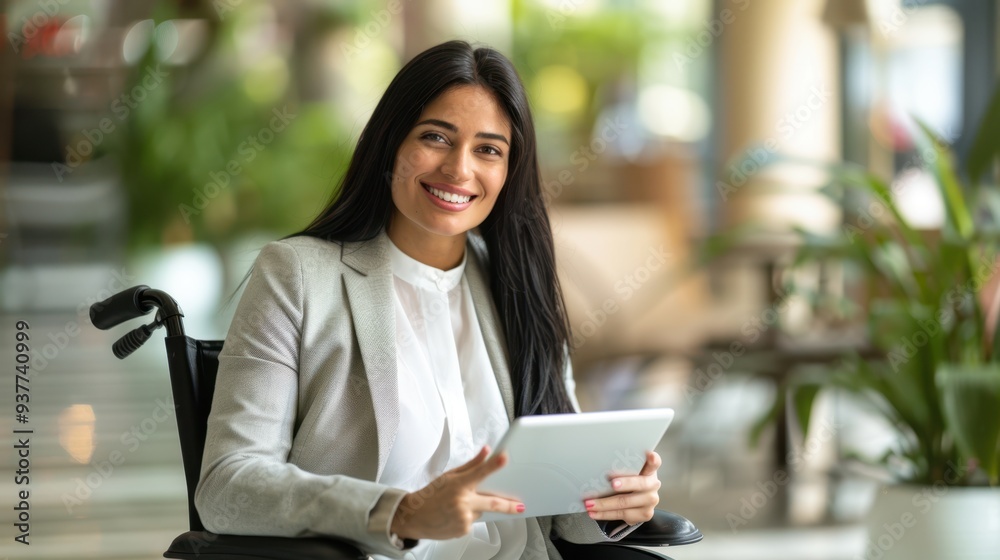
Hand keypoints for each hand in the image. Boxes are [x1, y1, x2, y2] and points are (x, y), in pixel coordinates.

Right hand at [390, 446, 523, 540]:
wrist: (414, 517)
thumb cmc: (430, 494)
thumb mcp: (448, 475)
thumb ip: (471, 465)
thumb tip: (486, 451)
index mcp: (457, 485)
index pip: (479, 472)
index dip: (493, 465)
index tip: (504, 458)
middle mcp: (462, 503)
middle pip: (492, 503)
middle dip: (509, 506)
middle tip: (521, 506)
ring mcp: (463, 519)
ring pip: (481, 511)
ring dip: (476, 507)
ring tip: (458, 504)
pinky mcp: (463, 530)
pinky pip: (473, 520)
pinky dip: (469, 516)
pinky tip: (455, 513)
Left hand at [584, 450, 660, 525]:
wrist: (638, 502)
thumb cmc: (630, 482)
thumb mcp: (629, 472)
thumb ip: (622, 467)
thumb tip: (597, 463)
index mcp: (649, 470)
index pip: (654, 462)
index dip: (653, 459)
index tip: (649, 455)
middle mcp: (653, 485)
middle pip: (640, 484)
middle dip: (625, 484)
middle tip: (612, 484)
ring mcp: (650, 501)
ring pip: (625, 502)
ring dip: (604, 504)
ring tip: (590, 503)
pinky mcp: (645, 514)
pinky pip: (622, 515)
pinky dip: (605, 514)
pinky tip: (594, 512)